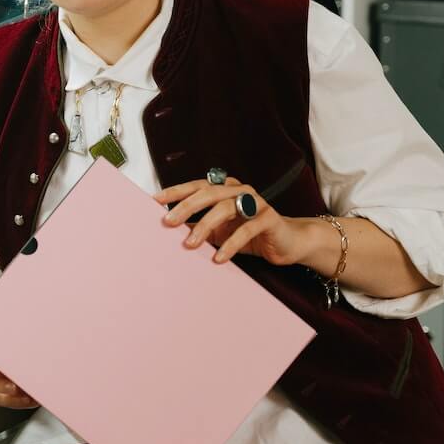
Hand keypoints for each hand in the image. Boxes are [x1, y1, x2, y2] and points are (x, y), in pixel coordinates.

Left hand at [154, 176, 321, 265]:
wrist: (288, 242)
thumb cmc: (250, 235)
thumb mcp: (219, 231)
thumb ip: (198, 227)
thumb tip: (169, 229)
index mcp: (225, 189)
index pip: (197, 186)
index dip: (176, 191)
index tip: (155, 200)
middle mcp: (239, 190)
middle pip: (208, 193)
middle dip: (186, 207)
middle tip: (168, 222)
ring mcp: (256, 202)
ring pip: (225, 208)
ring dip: (205, 227)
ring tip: (189, 245)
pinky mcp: (269, 218)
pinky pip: (247, 229)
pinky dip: (230, 244)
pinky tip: (219, 257)